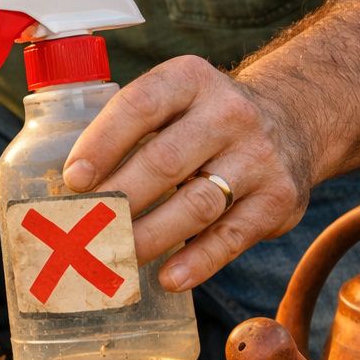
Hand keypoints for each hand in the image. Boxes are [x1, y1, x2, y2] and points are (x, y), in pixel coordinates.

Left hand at [62, 55, 317, 290]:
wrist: (293, 120)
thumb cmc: (201, 121)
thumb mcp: (171, 101)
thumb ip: (125, 131)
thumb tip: (66, 193)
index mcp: (189, 80)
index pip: (139, 106)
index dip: (102, 144)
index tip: (73, 181)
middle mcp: (229, 113)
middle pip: (164, 162)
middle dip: (118, 200)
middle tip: (83, 231)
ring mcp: (259, 156)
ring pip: (196, 204)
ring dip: (149, 237)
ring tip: (114, 258)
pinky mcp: (278, 199)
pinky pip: (232, 236)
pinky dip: (198, 262)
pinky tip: (168, 278)